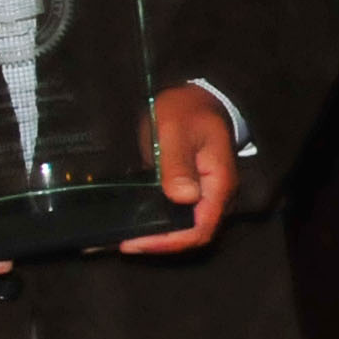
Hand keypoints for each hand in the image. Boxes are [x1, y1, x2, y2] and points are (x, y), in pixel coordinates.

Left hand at [115, 84, 238, 254]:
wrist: (198, 96)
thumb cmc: (187, 110)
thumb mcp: (176, 131)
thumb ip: (178, 164)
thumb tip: (182, 197)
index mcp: (218, 183)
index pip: (199, 228)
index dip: (168, 242)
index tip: (134, 241)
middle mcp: (215, 195)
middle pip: (191, 234)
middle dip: (157, 243)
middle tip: (120, 241)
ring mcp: (204, 194)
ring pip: (184, 228)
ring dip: (155, 236)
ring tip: (121, 236)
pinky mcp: (192, 191)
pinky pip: (178, 215)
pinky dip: (156, 222)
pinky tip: (133, 222)